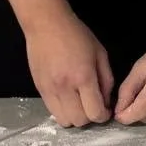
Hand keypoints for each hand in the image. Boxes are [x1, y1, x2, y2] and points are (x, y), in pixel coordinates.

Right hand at [25, 12, 113, 126]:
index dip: (104, 115)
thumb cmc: (77, 35)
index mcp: (84, 77)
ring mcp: (50, 90)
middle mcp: (65, 87)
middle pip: (79, 121)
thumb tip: (106, 101)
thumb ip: (106, 80)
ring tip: (79, 103)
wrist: (46, 24)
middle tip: (93, 105)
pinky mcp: (39, 90)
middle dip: (90, 117)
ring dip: (75, 117)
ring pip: (64, 120)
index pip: (95, 113)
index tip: (106, 109)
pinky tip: (67, 99)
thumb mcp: (100, 53)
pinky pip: (52, 112)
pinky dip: (62, 111)